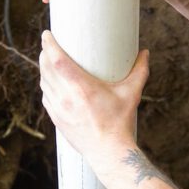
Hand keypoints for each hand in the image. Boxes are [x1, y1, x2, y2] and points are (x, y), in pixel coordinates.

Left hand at [39, 30, 148, 166]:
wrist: (109, 152)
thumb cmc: (120, 123)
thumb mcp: (131, 94)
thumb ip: (139, 71)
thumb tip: (144, 53)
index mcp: (82, 88)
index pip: (57, 61)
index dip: (49, 45)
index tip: (47, 35)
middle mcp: (66, 98)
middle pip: (46, 69)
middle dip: (44, 54)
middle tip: (48, 45)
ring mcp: (59, 110)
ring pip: (44, 83)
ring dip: (44, 70)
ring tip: (48, 61)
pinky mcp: (57, 120)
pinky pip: (47, 97)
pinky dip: (47, 87)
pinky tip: (51, 83)